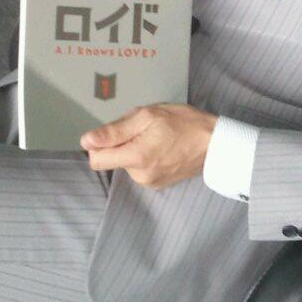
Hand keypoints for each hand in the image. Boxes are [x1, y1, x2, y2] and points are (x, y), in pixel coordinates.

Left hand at [80, 104, 216, 188]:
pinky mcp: (158, 184)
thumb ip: (115, 131)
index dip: (100, 144)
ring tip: (157, 137)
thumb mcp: (147, 116)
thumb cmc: (183, 123)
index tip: (117, 131)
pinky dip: (145, 158)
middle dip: (121, 144)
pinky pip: (140, 169)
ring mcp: (150, 183)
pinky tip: (163, 147)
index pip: (96, 160)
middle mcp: (139, 176)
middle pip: (112, 160)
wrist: (215, 142)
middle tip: (145, 130)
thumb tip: (86, 141)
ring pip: (126, 164)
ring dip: (134, 150)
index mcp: (135, 158)